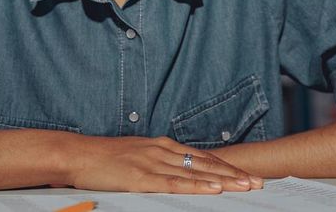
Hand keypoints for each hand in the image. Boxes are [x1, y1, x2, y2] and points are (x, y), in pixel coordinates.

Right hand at [59, 135, 263, 193]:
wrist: (76, 154)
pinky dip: (197, 186)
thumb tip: (174, 174)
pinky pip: (175, 183)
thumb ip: (156, 163)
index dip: (226, 166)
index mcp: (161, 146)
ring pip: (196, 173)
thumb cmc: (101, 158)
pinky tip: (214, 189)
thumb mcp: (133, 156)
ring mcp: (153, 163)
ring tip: (246, 187)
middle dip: (234, 173)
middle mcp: (162, 151)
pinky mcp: (142, 177)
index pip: (202, 156)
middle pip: (206, 163)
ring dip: (224, 180)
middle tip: (258, 181)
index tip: (247, 174)